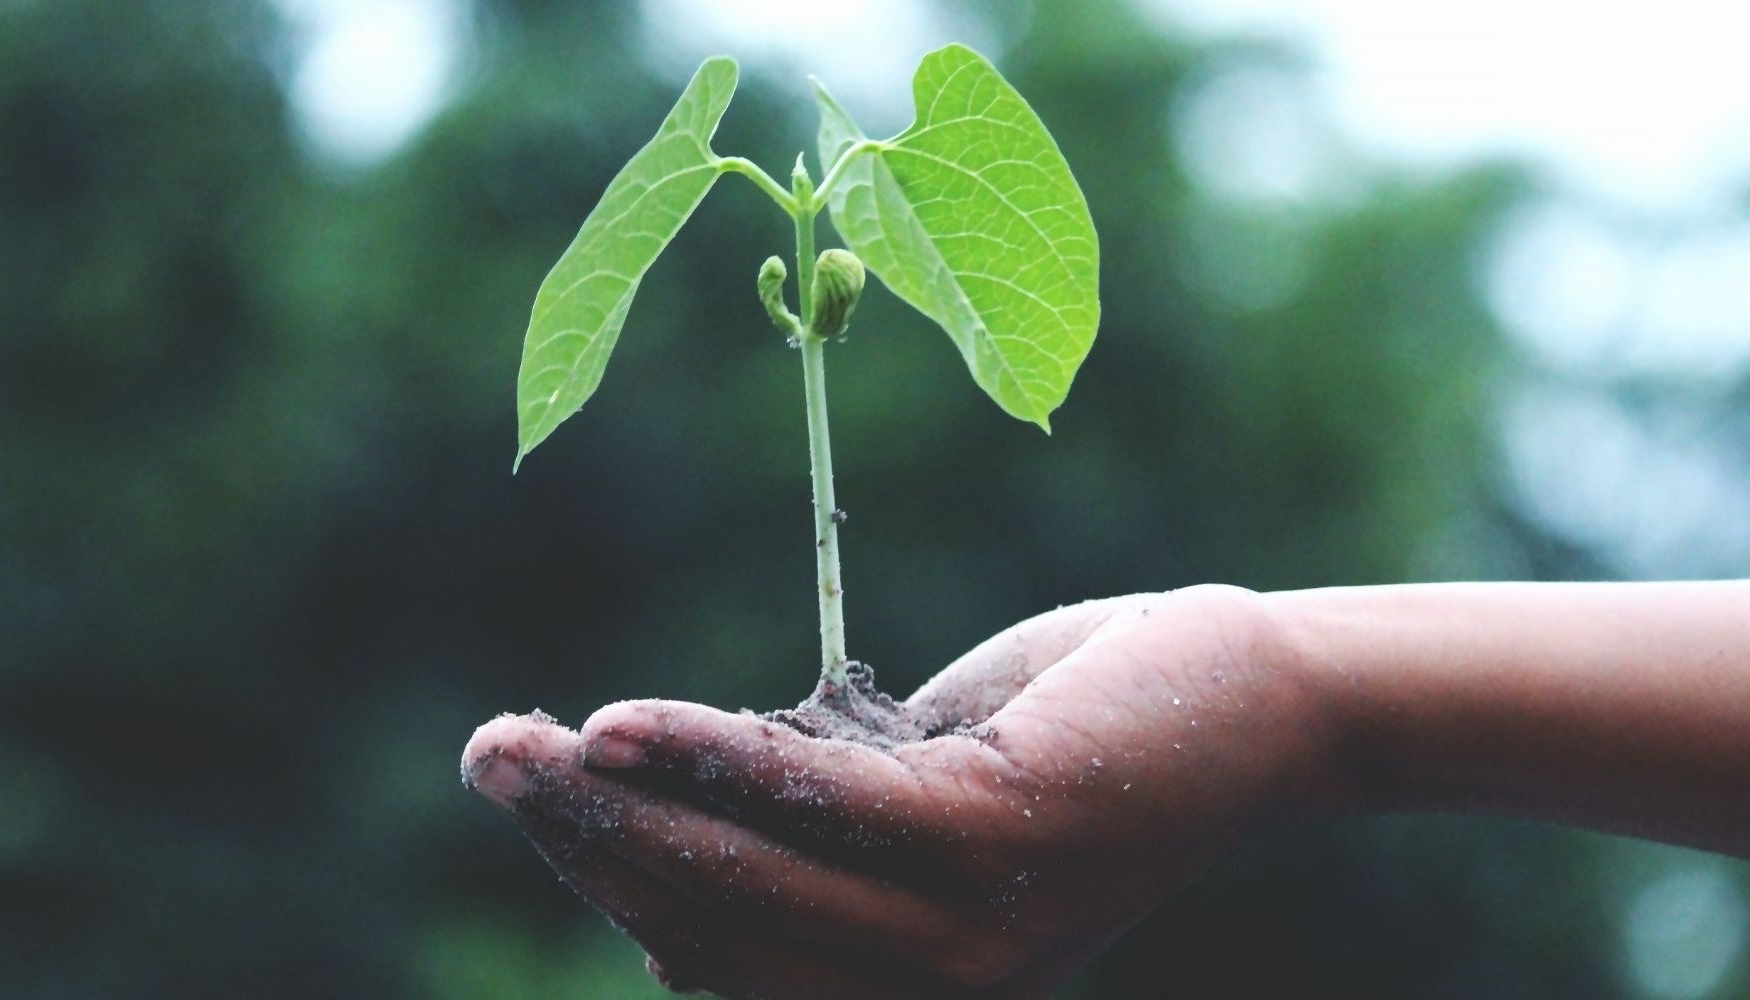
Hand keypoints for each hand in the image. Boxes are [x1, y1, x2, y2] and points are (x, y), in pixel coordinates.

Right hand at [459, 585, 1343, 998]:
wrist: (1262, 697)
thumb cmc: (1092, 726)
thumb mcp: (930, 787)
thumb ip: (819, 820)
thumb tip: (675, 819)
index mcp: (914, 993)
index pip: (723, 956)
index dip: (613, 880)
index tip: (532, 794)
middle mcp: (938, 993)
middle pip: (713, 926)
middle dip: (585, 841)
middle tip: (487, 755)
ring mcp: (970, 930)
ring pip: (747, 877)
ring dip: (618, 805)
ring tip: (519, 742)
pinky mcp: (997, 839)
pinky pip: (818, 805)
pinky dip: (712, 760)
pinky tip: (624, 723)